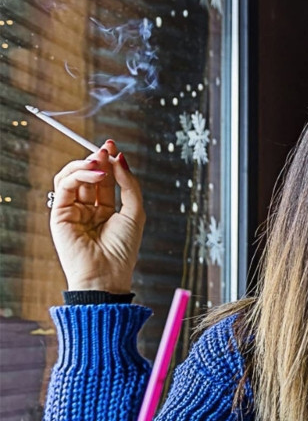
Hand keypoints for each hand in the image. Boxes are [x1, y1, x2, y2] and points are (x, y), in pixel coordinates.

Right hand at [50, 140, 144, 293]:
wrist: (106, 274)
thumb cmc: (122, 250)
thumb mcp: (135, 212)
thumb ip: (128, 185)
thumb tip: (120, 159)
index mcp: (105, 211)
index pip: (104, 180)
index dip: (108, 162)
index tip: (114, 146)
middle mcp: (87, 210)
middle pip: (89, 176)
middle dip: (98, 159)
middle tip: (107, 148)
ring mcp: (72, 211)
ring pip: (73, 177)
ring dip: (87, 165)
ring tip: (101, 161)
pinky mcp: (59, 214)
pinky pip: (65, 186)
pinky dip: (79, 175)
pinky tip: (95, 174)